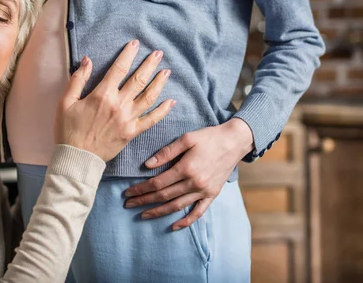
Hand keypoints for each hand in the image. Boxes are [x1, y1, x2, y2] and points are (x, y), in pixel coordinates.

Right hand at [55, 40, 174, 161]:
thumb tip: (87, 60)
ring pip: (149, 97)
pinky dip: (163, 110)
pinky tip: (171, 101)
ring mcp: (128, 119)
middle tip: (158, 53)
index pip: (119, 68)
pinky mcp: (132, 133)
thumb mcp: (66, 102)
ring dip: (159, 83)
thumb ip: (78, 79)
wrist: (77, 158)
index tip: (135, 44)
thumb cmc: (68, 130)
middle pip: (139, 80)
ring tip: (167, 72)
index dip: (128, 54)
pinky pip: (152, 120)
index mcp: (102, 95)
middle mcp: (118, 104)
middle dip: (150, 64)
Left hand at [124, 118, 253, 229]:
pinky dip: (186, 221)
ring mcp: (204, 191)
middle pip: (164, 196)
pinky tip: (174, 226)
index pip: (157, 183)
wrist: (235, 142)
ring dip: (159, 212)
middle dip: (144, 201)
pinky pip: (198, 212)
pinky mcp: (212, 195)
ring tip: (143, 215)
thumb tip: (147, 165)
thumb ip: (166, 152)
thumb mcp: (186, 138)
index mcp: (186, 168)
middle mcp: (195, 183)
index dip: (141, 188)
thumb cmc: (209, 137)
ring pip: (177, 206)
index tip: (128, 192)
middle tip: (128, 204)